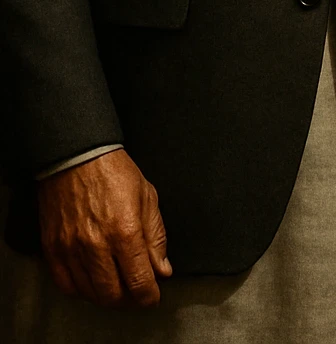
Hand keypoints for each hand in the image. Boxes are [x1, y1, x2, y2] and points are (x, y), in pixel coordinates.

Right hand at [37, 149, 171, 307]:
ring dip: (106, 296)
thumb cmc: (114, 172)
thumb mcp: (147, 198)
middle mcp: (97, 245)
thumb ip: (156, 237)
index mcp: (125, 231)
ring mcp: (72, 249)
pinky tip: (91, 282)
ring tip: (116, 286)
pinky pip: (66, 285)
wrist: (77, 156)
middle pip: (113, 295)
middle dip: (129, 299)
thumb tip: (162, 269)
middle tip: (135, 291)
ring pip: (90, 294)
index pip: (139, 282)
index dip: (149, 296)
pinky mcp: (53, 249)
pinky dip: (81, 290)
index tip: (152, 297)